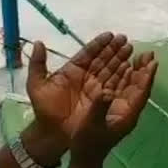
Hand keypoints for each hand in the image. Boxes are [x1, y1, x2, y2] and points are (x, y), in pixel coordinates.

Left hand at [26, 32, 133, 147]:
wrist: (52, 133)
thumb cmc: (44, 109)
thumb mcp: (36, 85)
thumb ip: (37, 64)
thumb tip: (38, 43)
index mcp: (72, 70)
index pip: (88, 53)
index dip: (99, 44)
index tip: (110, 35)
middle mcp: (86, 76)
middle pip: (102, 59)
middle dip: (114, 49)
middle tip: (125, 39)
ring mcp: (94, 88)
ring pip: (110, 70)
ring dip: (120, 59)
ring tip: (130, 49)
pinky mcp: (101, 100)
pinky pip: (113, 85)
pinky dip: (122, 77)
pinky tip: (130, 68)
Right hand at [69, 50, 157, 164]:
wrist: (84, 157)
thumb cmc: (88, 143)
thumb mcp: (91, 125)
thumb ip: (99, 108)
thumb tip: (106, 91)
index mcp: (126, 115)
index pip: (141, 93)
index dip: (147, 77)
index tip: (153, 62)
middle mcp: (127, 111)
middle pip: (139, 87)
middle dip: (144, 70)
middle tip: (148, 53)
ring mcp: (121, 110)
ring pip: (132, 87)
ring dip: (135, 71)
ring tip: (138, 55)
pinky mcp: (113, 109)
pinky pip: (122, 89)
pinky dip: (124, 77)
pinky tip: (123, 67)